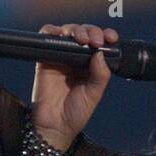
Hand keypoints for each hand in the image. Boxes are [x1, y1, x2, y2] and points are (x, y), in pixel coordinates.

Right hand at [28, 23, 117, 149]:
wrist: (55, 125)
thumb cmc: (75, 112)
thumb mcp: (95, 93)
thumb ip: (100, 74)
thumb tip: (100, 53)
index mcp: (91, 65)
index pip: (100, 44)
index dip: (105, 36)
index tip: (111, 38)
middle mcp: (77, 59)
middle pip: (84, 33)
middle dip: (92, 31)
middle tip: (95, 41)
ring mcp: (61, 57)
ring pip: (68, 32)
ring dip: (76, 30)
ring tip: (82, 40)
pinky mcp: (45, 58)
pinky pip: (46, 37)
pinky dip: (53, 31)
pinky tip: (61, 35)